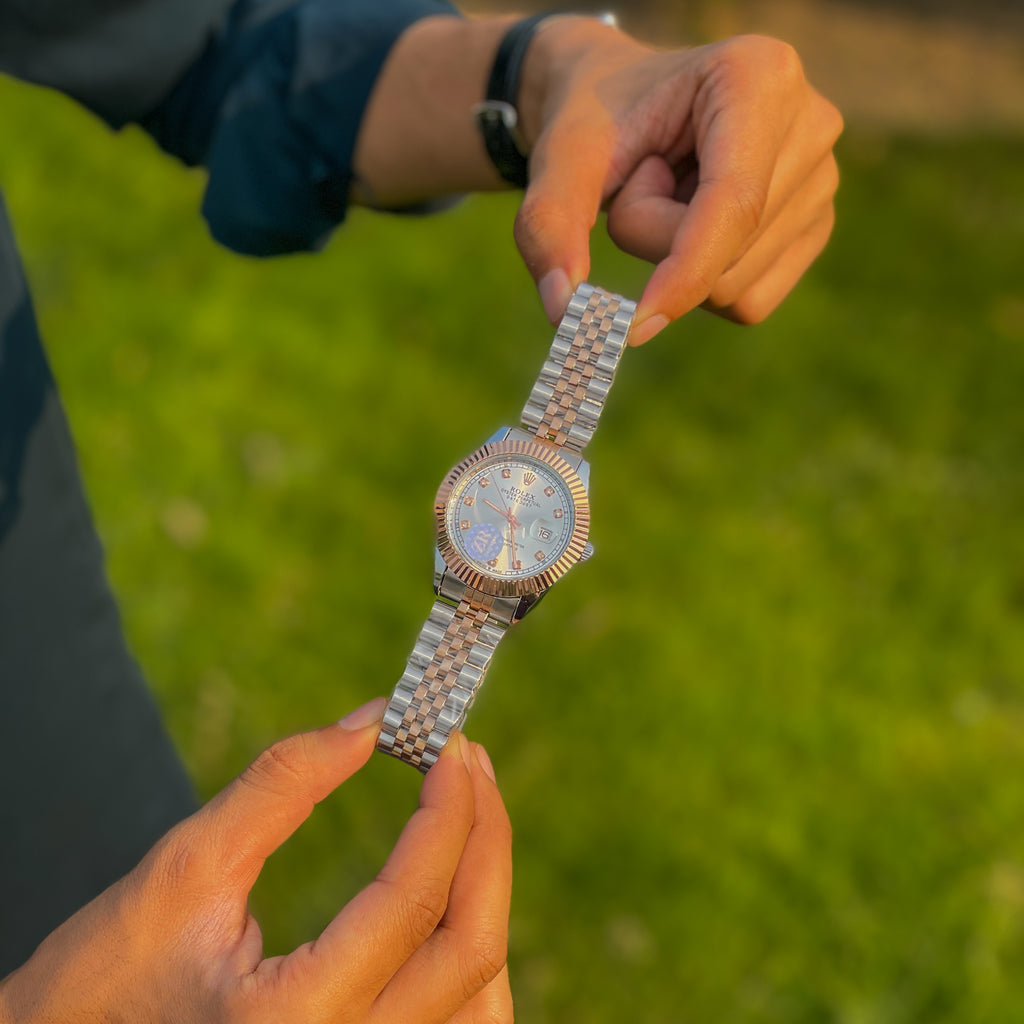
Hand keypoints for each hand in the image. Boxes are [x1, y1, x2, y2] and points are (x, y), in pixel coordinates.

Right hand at [0, 699, 512, 1023]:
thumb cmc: (103, 980)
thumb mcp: (187, 866)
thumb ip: (284, 783)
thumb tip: (372, 720)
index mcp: (296, 1021)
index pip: (412, 901)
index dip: (447, 808)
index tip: (451, 742)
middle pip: (470, 951)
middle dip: (486, 841)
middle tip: (470, 763)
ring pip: (479, 996)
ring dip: (486, 894)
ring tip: (471, 810)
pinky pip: (458, 1020)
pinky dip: (468, 949)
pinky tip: (454, 889)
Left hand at [515, 19, 843, 339]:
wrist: (620, 101)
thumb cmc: (595, 118)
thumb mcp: (560, 157)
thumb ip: (549, 225)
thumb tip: (565, 313)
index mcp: (759, 76)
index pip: (733, 206)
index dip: (684, 274)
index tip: (632, 327)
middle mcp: (811, 124)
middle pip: (729, 256)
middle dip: (657, 246)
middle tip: (639, 180)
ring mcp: (822, 179)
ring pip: (738, 288)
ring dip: (675, 262)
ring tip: (669, 190)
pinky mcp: (814, 227)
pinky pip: (751, 303)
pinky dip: (703, 283)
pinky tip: (695, 222)